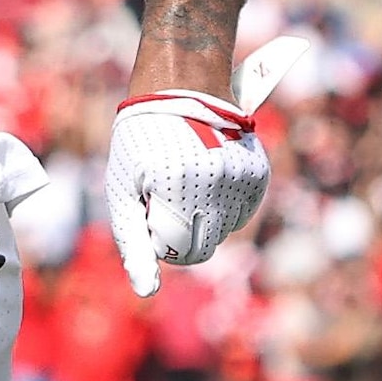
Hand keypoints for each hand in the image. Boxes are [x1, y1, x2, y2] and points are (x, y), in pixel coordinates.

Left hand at [105, 33, 308, 297]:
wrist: (182, 89)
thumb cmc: (140, 143)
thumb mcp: (123, 190)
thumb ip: (133, 242)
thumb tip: (148, 291)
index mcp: (175, 186)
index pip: (172, 251)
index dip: (154, 234)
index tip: (147, 204)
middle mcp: (216, 183)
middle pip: (202, 250)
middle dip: (180, 235)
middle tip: (165, 200)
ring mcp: (242, 178)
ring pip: (223, 234)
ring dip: (203, 220)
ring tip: (187, 182)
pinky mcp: (259, 175)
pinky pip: (241, 216)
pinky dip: (223, 207)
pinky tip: (208, 178)